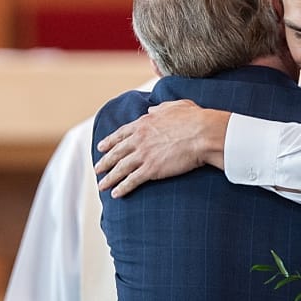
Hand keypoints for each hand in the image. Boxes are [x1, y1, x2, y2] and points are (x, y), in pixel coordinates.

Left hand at [93, 99, 226, 196]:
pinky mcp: (151, 169)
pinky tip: (116, 194)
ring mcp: (143, 154)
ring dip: (109, 178)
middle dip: (105, 162)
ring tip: (102, 186)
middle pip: (116, 153)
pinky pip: (132, 180)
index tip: (101, 147)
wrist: (204, 133)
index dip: (109, 142)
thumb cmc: (195, 119)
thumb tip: (151, 107)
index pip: (121, 134)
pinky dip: (122, 188)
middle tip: (97, 169)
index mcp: (144, 123)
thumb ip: (160, 108)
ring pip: (120, 168)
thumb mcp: (175, 106)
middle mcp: (139, 139)